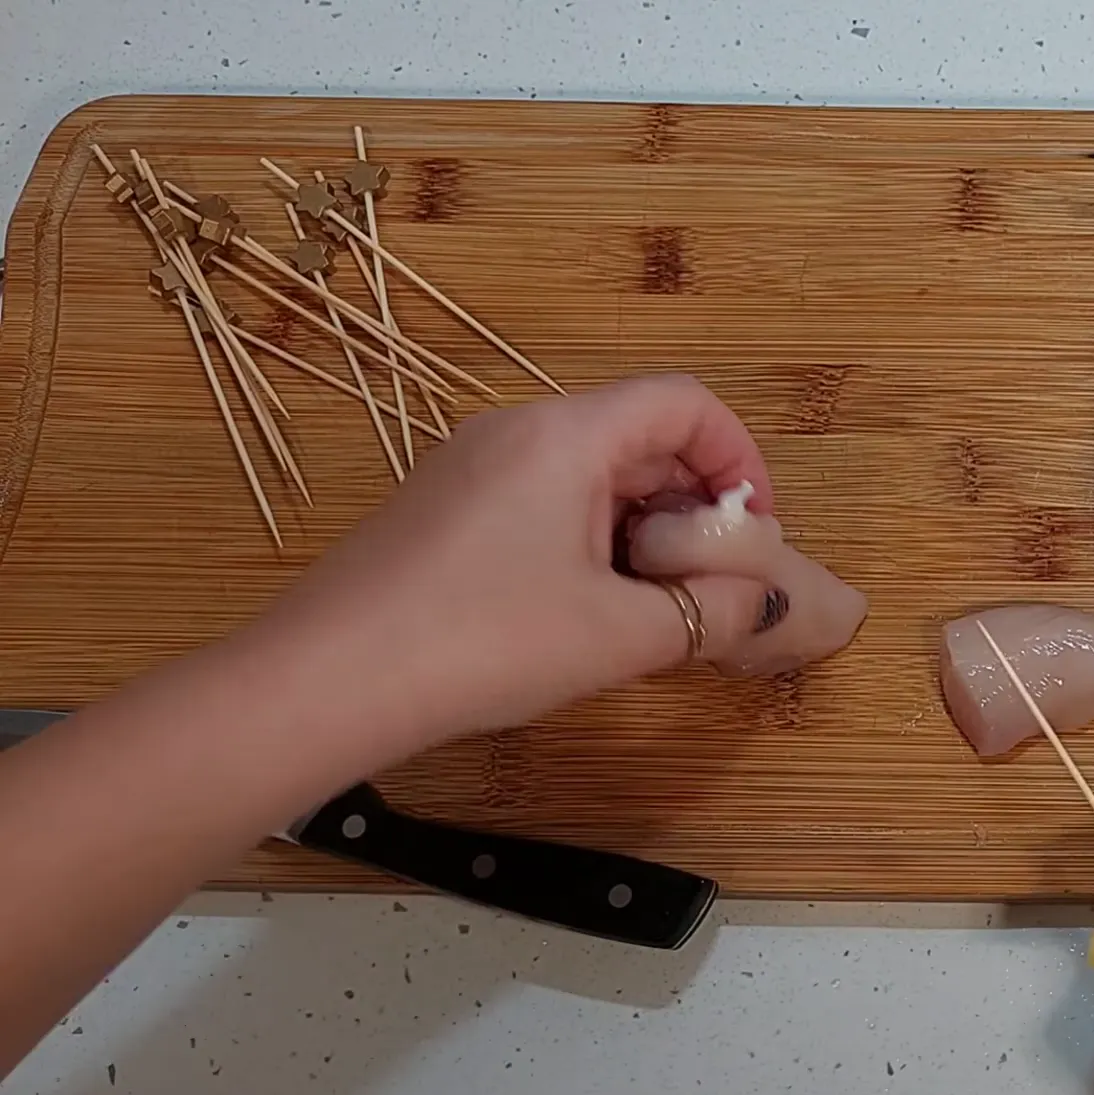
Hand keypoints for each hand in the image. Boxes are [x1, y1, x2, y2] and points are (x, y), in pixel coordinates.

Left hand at [245, 373, 780, 750]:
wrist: (323, 684)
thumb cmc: (478, 644)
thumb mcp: (619, 635)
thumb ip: (710, 611)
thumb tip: (761, 598)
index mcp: (565, 435)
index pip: (684, 402)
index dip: (740, 459)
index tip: (754, 534)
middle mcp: (514, 431)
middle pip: (638, 436)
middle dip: (695, 505)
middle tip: (714, 584)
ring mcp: (469, 468)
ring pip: (589, 474)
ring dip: (643, 530)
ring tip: (654, 609)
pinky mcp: (440, 511)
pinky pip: (541, 502)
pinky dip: (588, 542)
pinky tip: (583, 615)